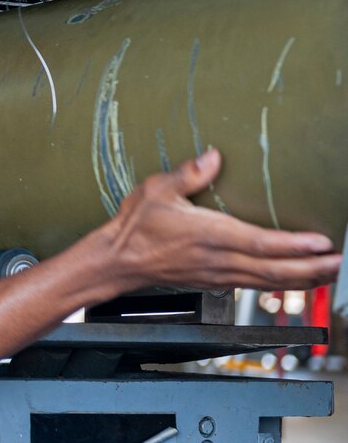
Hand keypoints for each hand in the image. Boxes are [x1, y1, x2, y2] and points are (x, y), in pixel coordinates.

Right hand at [101, 148, 340, 291]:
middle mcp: (218, 259)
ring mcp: (217, 275)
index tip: (321, 243)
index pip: (260, 244)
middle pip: (274, 270)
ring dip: (302, 279)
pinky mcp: (214, 282)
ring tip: (327, 272)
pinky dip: (279, 284)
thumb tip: (215, 156)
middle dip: (311, 268)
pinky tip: (292, 280)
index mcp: (208, 235)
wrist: (118, 261)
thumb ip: (189, 173)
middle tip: (338, 263)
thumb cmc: (136, 227)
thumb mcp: (157, 189)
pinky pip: (254, 286)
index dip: (294, 246)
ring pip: (268, 282)